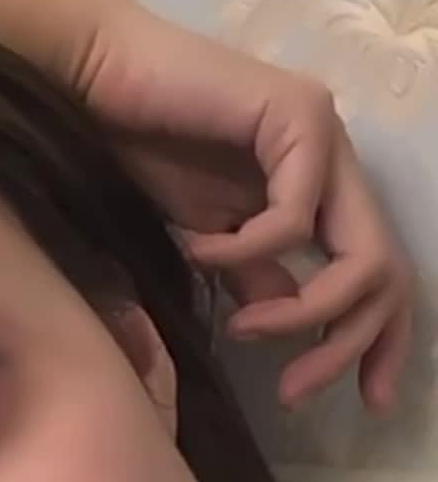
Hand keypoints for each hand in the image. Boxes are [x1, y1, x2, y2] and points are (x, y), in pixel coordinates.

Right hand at [63, 0, 413, 412]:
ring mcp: (325, 134)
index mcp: (321, 187)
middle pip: (388, 273)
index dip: (383, 340)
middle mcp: (337, 160)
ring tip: (244, 328)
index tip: (365, 400)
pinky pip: (295, 219)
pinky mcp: (299, 115)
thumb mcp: (211, 238)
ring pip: (362, 255)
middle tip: (294, 392)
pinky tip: (200, 250)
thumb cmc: (139, 148)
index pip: (381, 272)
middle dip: (348, 344)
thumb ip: (256, 277)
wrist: (93, 81)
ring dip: (304, 312)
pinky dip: (246, 252)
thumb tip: (290, 326)